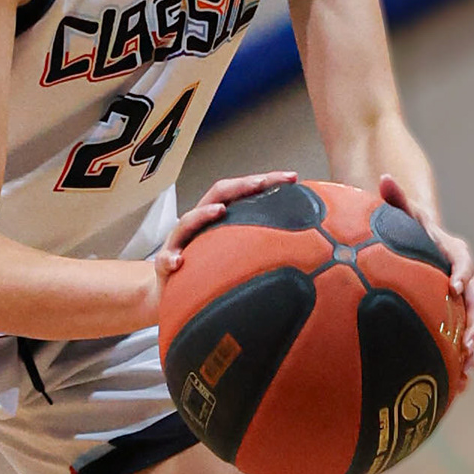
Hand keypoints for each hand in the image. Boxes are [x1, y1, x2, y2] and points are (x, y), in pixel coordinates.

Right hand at [152, 171, 300, 299]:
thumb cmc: (211, 273)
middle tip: (261, 182)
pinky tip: (178, 262)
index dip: (266, 182)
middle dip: (239, 186)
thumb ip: (263, 247)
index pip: (243, 192)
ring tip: (219, 211)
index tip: (293, 177)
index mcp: (219, 219)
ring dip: (203, 214)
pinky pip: (164, 261)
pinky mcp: (164, 266)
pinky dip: (170, 259)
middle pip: (216, 195)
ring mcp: (179, 243)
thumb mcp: (238, 257)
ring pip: (187, 223)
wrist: (172, 297)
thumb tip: (309, 249)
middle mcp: (198, 225)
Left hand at [378, 172, 473, 374]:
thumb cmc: (403, 226)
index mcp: (453, 252)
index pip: (464, 261)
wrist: (412, 242)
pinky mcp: (451, 316)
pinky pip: (458, 340)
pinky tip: (452, 389)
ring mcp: (460, 300)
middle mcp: (463, 277)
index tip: (454, 286)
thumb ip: (394, 197)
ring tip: (466, 376)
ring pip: (473, 326)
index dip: (463, 272)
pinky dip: (458, 362)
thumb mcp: (399, 210)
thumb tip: (384, 176)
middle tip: (471, 346)